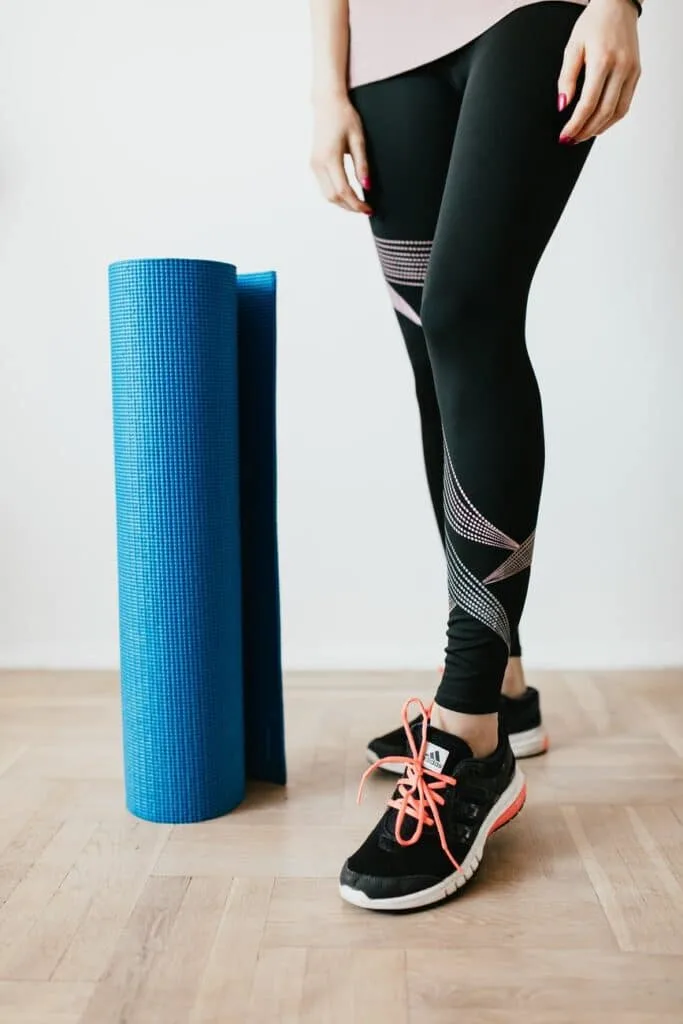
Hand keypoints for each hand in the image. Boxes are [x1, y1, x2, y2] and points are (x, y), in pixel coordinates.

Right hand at [311, 93, 372, 213]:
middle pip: (333, 197)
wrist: (327, 103)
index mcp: (330, 158)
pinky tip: (348, 194)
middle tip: (365, 210)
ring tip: (358, 203)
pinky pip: (324, 187)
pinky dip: (336, 195)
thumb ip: (362, 164)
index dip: (357, 203)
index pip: (343, 190)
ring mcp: (314, 165)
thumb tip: (367, 187)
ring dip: (342, 203)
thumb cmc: (344, 117)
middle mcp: (318, 164)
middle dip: (350, 207)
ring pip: (327, 195)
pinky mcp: (314, 164)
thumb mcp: (358, 139)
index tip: (369, 209)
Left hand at [558, 0, 640, 143]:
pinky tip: (598, 123)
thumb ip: (566, 78)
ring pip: (617, 112)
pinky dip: (611, 118)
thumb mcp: (573, 47)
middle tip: (571, 140)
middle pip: (604, 112)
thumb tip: (562, 106)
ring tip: (583, 135)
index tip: (564, 136)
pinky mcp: (637, 73)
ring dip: (599, 128)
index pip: (588, 104)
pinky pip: (625, 104)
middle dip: (585, 131)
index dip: (575, 124)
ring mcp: (632, 71)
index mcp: (603, 61)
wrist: (618, 5)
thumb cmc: (593, 23)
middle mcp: (621, 67)